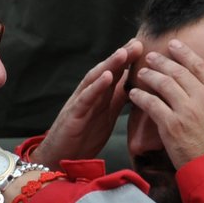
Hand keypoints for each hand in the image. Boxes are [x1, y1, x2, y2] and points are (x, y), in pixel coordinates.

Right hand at [31, 39, 144, 166]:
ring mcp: (80, 103)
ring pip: (94, 80)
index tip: (143, 47)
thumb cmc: (81, 137)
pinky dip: (96, 86)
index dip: (128, 61)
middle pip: (105, 71)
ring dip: (109, 65)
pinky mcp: (73, 115)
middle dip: (121, 57)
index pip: (114, 74)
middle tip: (137, 43)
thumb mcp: (105, 116)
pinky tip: (106, 76)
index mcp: (99, 96)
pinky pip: (85, 98)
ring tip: (123, 53)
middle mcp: (89, 95)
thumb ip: (116, 101)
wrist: (60, 159)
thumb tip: (134, 87)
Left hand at [129, 40, 203, 167]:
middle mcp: (202, 98)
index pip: (200, 67)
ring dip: (150, 76)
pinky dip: (141, 97)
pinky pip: (152, 105)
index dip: (185, 53)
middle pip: (178, 72)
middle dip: (162, 61)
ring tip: (142, 72)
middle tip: (151, 56)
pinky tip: (134, 93)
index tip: (174, 45)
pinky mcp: (171, 126)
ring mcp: (185, 111)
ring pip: (163, 85)